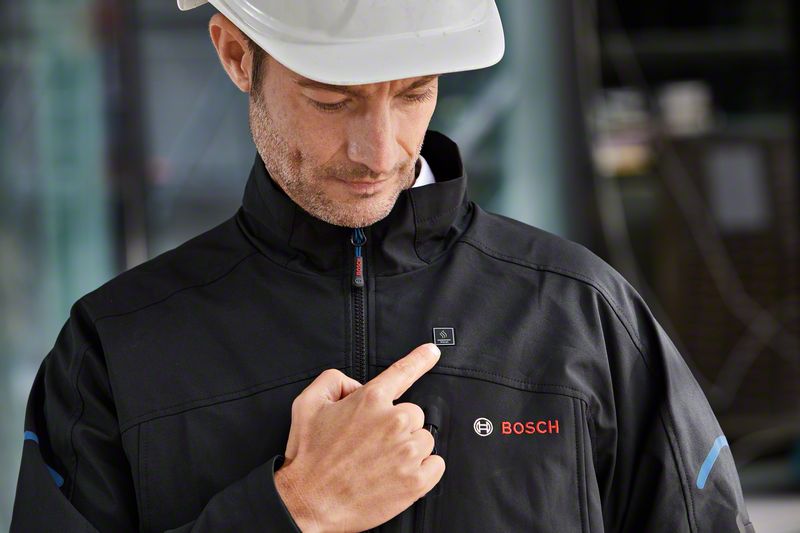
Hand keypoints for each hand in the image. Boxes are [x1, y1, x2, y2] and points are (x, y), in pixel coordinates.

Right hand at [274, 343, 444, 532]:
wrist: (308, 501)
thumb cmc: (308, 457)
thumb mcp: (307, 404)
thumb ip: (333, 381)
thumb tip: (355, 385)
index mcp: (370, 401)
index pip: (402, 372)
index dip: (420, 359)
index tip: (432, 351)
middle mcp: (393, 421)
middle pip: (413, 414)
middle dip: (396, 426)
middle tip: (371, 444)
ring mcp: (407, 452)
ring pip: (424, 439)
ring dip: (408, 448)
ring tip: (380, 462)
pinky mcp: (416, 481)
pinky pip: (436, 465)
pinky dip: (423, 470)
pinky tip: (398, 474)